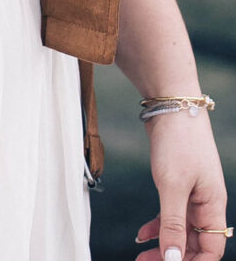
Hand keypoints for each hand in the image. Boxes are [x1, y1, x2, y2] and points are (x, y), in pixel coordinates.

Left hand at [135, 110, 228, 259]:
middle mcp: (205, 203)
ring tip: (141, 255)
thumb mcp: (172, 186)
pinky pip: (169, 213)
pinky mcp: (175, 183)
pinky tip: (142, 234)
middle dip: (173, 256)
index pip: (211, 249)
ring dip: (163, 244)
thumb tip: (173, 259)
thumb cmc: (178, 143)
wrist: (171, 107)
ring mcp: (191, 193)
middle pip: (193, 242)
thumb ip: (172, 223)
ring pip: (179, 229)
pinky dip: (157, 225)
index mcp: (213, 206)